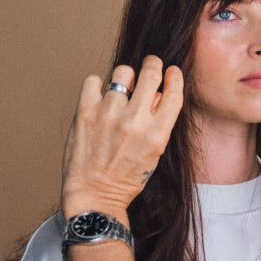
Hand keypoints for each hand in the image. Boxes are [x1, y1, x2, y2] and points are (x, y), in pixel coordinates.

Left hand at [61, 55, 183, 223]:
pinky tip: (100, 96)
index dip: (174, 77)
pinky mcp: (85, 113)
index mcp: (157, 134)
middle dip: (153, 64)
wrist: (95, 195)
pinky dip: (98, 85)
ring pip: (122, 73)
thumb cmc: (126, 177)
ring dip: (125, 77)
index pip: (173, 94)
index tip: (171, 71)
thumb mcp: (154, 153)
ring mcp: (108, 115)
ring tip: (122, 87)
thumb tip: (157, 93)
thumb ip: (158, 123)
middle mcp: (135, 121)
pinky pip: (93, 80)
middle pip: (150, 74)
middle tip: (151, 64)